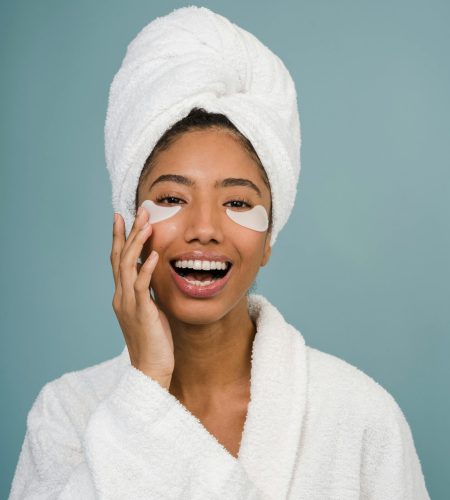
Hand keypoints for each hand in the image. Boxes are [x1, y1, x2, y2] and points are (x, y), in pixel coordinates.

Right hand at [110, 208, 173, 389]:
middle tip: (138, 211)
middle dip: (129, 233)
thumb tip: (154, 275)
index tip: (123, 218)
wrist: (149, 370)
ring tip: (146, 225)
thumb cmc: (153, 341)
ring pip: (127, 267)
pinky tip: (153, 255)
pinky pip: (141, 287)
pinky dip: (146, 269)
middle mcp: (121, 296)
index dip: (121, 238)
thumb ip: (148, 292)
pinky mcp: (141, 313)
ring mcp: (129, 304)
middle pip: (121, 258)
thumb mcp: (150, 310)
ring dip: (137, 244)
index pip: (119, 260)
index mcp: (123, 295)